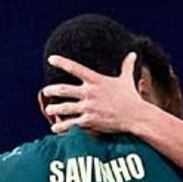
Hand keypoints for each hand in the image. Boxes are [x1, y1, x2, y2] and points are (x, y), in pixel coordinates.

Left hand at [40, 53, 156, 135]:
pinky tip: (54, 128)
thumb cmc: (132, 98)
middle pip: (64, 89)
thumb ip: (127, 66)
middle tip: (45, 91)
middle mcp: (90, 92)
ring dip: (53, 109)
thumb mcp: (127, 80)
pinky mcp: (90, 121)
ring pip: (64, 108)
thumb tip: (132, 54)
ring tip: (48, 110)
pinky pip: (71, 124)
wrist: (137, 116)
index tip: (51, 59)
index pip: (75, 68)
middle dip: (52, 90)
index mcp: (96, 80)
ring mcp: (89, 107)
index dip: (62, 62)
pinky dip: (61, 126)